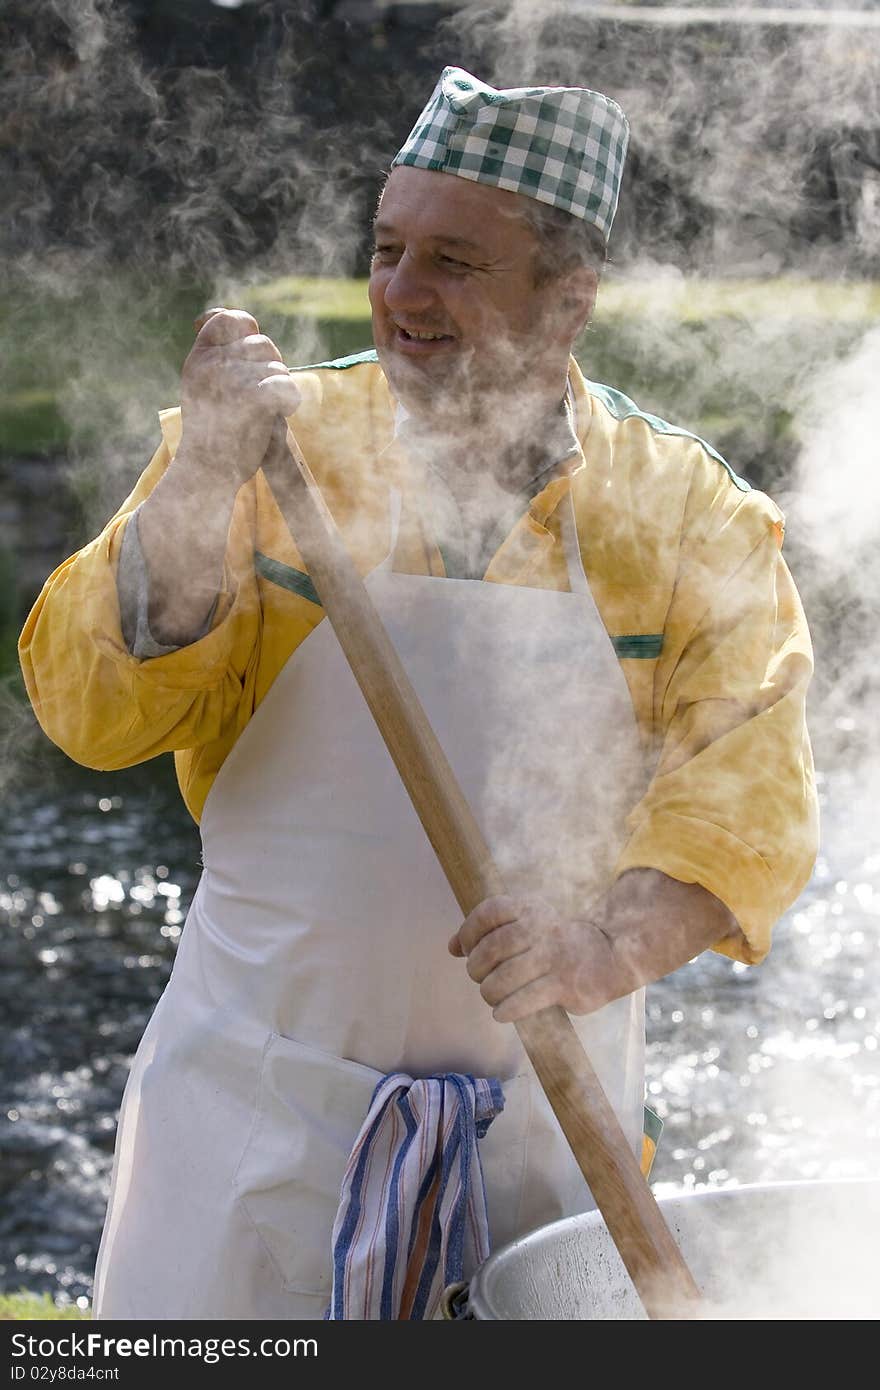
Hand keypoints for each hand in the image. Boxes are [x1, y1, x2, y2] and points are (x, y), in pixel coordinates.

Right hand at [179, 307, 301, 489]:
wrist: (207, 470)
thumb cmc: (212, 432)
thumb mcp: (203, 384)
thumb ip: (218, 353)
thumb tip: (229, 316)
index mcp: (199, 357)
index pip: (230, 319)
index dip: (248, 329)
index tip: (249, 355)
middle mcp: (212, 363)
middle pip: (262, 342)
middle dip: (271, 365)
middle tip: (262, 392)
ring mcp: (230, 379)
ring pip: (277, 366)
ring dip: (279, 387)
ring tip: (265, 411)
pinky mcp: (252, 398)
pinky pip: (286, 385)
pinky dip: (290, 401)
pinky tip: (280, 413)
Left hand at [448, 872, 740, 1025]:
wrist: (613, 954)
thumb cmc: (558, 942)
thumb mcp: (529, 924)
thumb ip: (490, 931)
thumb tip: (451, 948)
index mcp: (533, 909)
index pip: (490, 912)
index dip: (469, 931)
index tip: (464, 949)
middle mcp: (544, 929)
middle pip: (493, 947)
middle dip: (477, 967)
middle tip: (479, 977)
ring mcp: (556, 957)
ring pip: (505, 978)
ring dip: (489, 992)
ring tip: (492, 996)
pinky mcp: (566, 986)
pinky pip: (524, 1000)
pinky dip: (506, 1010)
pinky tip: (502, 1013)